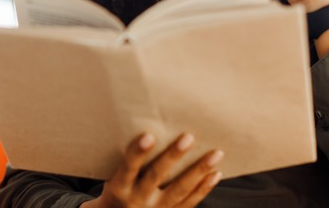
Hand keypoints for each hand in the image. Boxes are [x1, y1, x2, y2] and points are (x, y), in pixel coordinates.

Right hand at [81, 133, 223, 207]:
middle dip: (173, 157)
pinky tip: (215, 174)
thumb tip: (147, 127)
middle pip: (156, 176)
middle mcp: (137, 200)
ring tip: (216, 154)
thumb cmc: (117, 192)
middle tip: (188, 137)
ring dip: (199, 171)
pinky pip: (189, 203)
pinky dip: (203, 188)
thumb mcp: (113, 179)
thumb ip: (127, 162)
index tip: (148, 135)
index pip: (128, 167)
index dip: (138, 153)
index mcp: (119, 188)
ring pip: (179, 190)